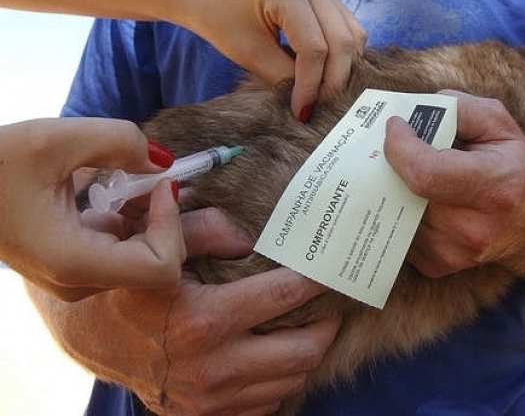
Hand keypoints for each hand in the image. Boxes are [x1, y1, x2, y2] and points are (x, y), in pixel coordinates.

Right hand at [0, 118, 183, 300]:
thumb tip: (164, 162)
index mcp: (72, 263)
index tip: (159, 184)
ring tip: (129, 181)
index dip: (171, 224)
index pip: (161, 267)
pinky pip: (120, 252)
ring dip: (147, 218)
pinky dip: (129, 222)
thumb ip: (120, 142)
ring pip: (141, 259)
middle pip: (156, 264)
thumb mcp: (55, 139)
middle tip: (151, 178)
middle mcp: (75, 282)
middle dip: (163, 219)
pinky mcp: (71, 269)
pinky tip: (113, 193)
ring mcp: (73, 280)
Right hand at [27, 207, 339, 415]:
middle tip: (331, 302)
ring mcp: (210, 399)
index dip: (317, 277)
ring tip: (308, 325)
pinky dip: (280, 379)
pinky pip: (267, 405)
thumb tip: (253, 235)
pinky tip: (275, 353)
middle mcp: (212, 367)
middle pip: (303, 352)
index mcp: (203, 319)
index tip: (333, 264)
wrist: (88, 334)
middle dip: (327, 324)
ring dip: (306, 352)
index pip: (285, 296)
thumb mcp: (158, 244)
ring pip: (291, 381)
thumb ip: (208, 228)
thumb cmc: (129, 282)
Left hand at [188, 0, 366, 119]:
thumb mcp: (249, 54)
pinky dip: (342, 52)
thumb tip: (314, 100)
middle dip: (333, 79)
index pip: (314, 46)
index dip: (312, 83)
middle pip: (341, 39)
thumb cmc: (221, 21)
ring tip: (323, 89)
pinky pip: (347, 26)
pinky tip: (327, 70)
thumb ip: (284, 75)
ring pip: (352, 33)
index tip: (302, 109)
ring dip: (343, 66)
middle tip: (319, 104)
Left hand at [383, 90, 524, 295]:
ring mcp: (454, 252)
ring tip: (421, 175)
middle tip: (403, 147)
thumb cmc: (516, 169)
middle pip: (406, 190)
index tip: (396, 126)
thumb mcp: (501, 126)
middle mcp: (473, 227)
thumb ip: (460, 108)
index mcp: (494, 186)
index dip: (400, 146)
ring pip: (399, 211)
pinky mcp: (439, 266)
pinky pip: (401, 232)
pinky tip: (425, 202)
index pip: (424, 171)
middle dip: (397, 163)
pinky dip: (405, 212)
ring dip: (400, 189)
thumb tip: (414, 111)